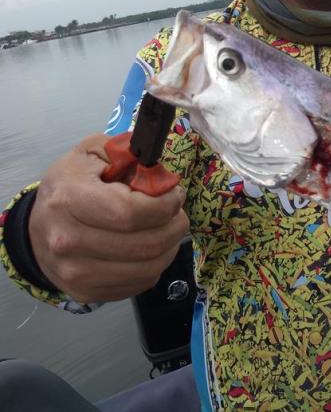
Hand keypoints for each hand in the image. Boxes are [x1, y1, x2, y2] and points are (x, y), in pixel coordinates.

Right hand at [29, 134, 188, 303]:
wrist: (39, 226)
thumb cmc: (70, 184)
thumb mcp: (93, 152)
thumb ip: (128, 152)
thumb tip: (162, 170)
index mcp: (68, 199)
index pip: (130, 212)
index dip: (165, 205)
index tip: (175, 194)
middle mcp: (67, 240)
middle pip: (145, 245)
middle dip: (175, 226)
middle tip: (177, 213)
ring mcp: (74, 272)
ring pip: (148, 269)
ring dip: (170, 248)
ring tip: (168, 229)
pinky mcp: (85, 292)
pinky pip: (140, 284)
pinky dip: (156, 266)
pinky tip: (150, 248)